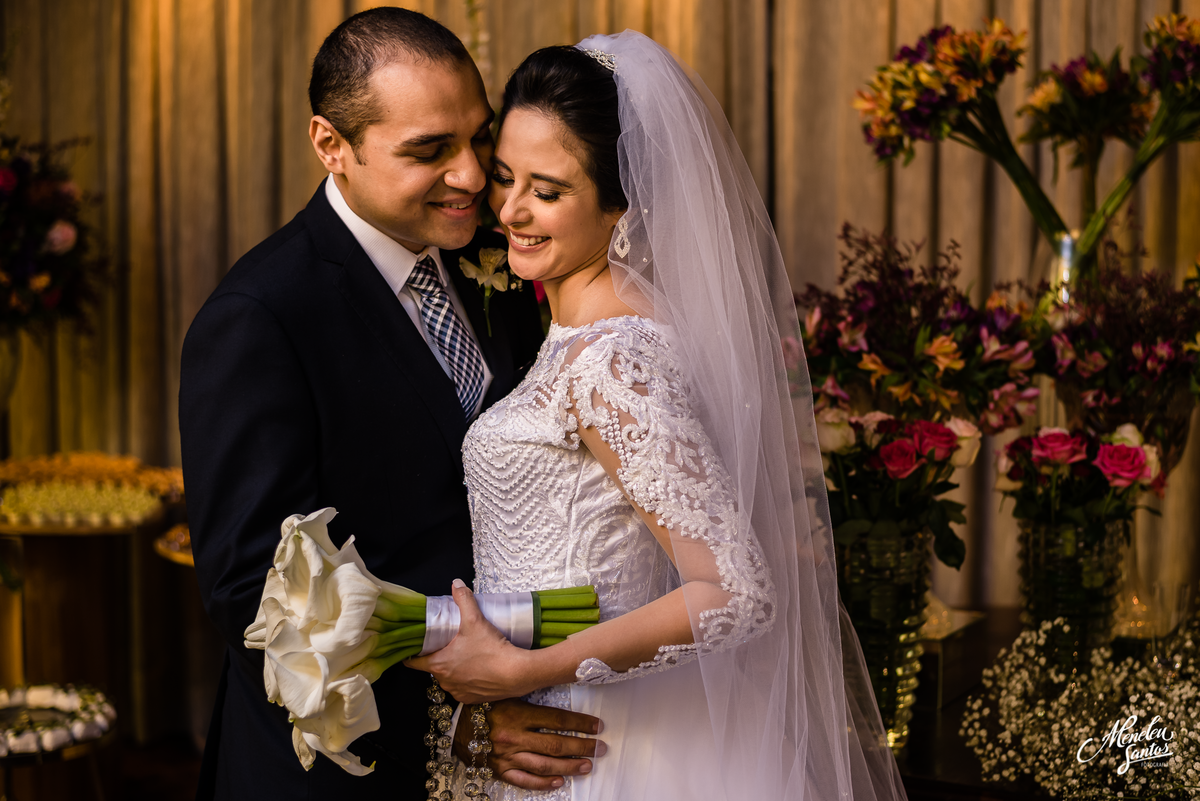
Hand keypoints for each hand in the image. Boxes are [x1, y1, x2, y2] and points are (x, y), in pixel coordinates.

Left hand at [406, 579, 539, 702]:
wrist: (516, 673)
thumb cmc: (492, 649)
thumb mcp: (475, 620)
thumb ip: (463, 599)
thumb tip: (456, 584)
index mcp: (438, 664)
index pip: (413, 662)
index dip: (412, 653)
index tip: (414, 646)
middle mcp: (445, 681)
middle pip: (433, 667)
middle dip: (438, 656)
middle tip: (448, 643)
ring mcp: (458, 692)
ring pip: (448, 678)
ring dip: (453, 668)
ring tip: (465, 654)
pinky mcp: (471, 699)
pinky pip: (462, 688)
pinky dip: (466, 680)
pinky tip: (476, 668)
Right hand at [454, 698, 606, 790]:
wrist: (455, 724)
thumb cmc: (484, 705)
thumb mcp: (508, 693)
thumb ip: (532, 695)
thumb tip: (560, 687)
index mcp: (518, 713)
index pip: (557, 719)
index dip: (580, 723)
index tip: (597, 726)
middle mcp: (514, 736)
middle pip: (555, 744)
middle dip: (582, 746)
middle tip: (600, 748)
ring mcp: (507, 755)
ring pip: (545, 764)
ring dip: (569, 766)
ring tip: (587, 765)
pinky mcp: (499, 769)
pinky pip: (524, 780)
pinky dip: (543, 783)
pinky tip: (559, 782)